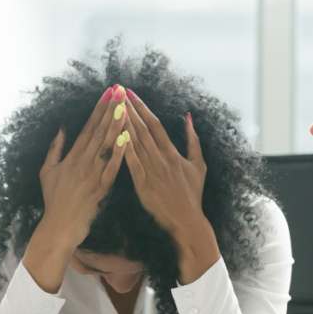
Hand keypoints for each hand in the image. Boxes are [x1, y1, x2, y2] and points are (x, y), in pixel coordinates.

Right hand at [22, 85, 129, 292]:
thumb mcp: (48, 172)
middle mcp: (83, 162)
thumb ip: (55, 149)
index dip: (98, 109)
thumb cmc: (53, 200)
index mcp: (71, 157)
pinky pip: (112, 168)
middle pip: (99, 131)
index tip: (108, 93)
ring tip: (126, 106)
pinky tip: (129, 138)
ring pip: (107, 146)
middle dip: (111, 110)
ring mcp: (92, 175)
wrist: (59, 226)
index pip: (88, 127)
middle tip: (121, 91)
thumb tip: (61, 128)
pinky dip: (120, 153)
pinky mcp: (102, 188)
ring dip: (117, 125)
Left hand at [124, 97, 219, 283]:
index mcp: (173, 153)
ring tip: (114, 107)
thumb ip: (193, 140)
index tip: (132, 93)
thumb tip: (188, 118)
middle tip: (118, 93)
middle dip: (130, 110)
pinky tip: (116, 136)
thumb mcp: (199, 164)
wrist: (187, 220)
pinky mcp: (143, 185)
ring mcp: (152, 172)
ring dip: (124, 124)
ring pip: (136, 143)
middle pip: (143, 130)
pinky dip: (125, 150)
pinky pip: (132, 165)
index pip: (155, 125)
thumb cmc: (192, 193)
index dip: (143, 108)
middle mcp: (162, 159)